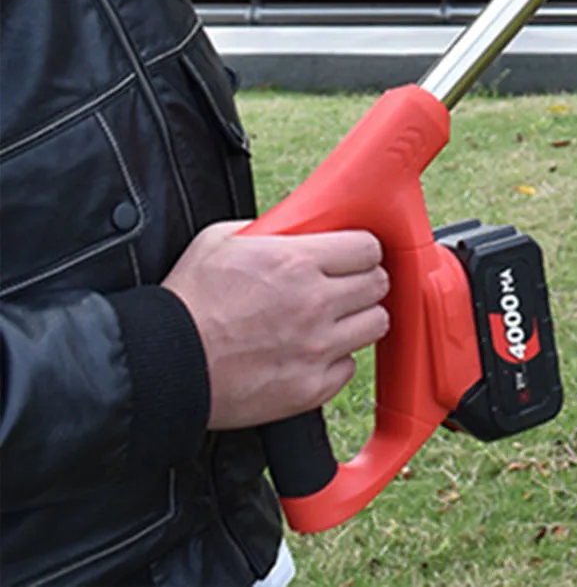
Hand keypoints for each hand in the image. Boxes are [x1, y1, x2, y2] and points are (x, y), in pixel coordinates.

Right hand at [162, 222, 390, 429]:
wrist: (161, 366)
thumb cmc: (186, 304)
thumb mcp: (222, 241)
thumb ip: (268, 229)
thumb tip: (294, 225)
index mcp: (297, 261)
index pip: (368, 247)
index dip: (360, 250)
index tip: (352, 256)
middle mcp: (314, 303)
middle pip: (379, 284)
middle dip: (364, 281)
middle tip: (344, 286)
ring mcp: (315, 348)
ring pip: (375, 324)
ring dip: (358, 319)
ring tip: (333, 319)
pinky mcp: (308, 388)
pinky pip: (348, 367)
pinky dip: (336, 360)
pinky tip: (313, 352)